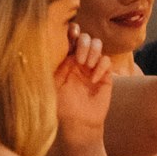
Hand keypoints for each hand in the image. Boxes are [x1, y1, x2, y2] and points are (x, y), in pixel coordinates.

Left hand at [53, 28, 114, 149]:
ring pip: (98, 44)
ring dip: (93, 52)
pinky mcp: (105, 75)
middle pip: (86, 37)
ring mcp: (93, 67)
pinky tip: (94, 79)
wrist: (79, 124)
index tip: (71, 32)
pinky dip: (101, 67)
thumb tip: (49, 46)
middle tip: (78, 60)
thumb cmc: (62, 107)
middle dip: (84, 44)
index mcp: (65, 60)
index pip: (70, 39)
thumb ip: (53, 66)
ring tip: (86, 67)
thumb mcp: (52, 85)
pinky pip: (106, 61)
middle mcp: (79, 61)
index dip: (72, 31)